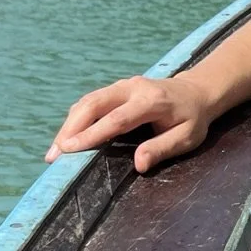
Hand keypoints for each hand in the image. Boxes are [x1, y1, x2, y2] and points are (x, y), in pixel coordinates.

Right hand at [47, 71, 217, 171]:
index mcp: (151, 101)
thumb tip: (139, 164)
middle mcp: (132, 88)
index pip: (116, 118)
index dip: (92, 133)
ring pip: (88, 101)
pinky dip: (75, 119)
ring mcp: (122, 86)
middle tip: (54, 155)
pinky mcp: (115, 89)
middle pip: (94, 104)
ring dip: (68, 125)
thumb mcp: (186, 137)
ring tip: (54, 151)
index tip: (70, 149)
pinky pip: (91, 101)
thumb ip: (162, 148)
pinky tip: (66, 138)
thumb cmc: (192, 118)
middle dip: (70, 129)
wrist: (196, 91)